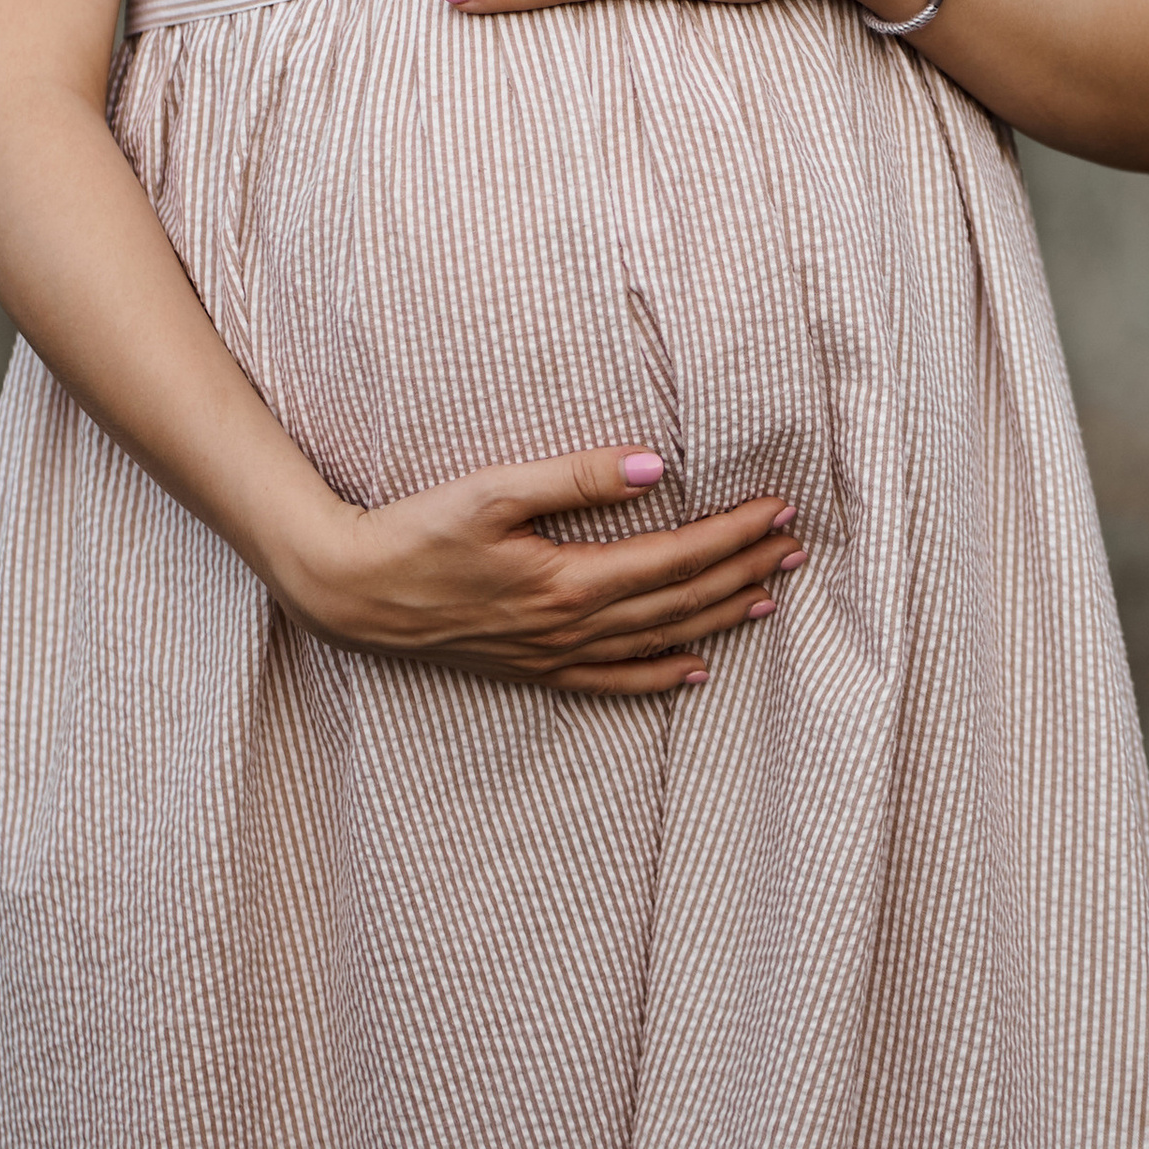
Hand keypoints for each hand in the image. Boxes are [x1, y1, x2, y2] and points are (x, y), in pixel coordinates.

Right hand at [281, 446, 803, 696]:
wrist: (354, 591)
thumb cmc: (418, 530)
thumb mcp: (493, 489)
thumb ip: (577, 477)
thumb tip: (655, 467)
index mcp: (569, 579)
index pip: (675, 557)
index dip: (732, 534)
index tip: (778, 510)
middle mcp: (572, 626)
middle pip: (679, 600)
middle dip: (742, 571)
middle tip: (794, 547)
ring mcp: (554, 654)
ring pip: (658, 639)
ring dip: (718, 617)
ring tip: (768, 597)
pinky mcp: (533, 667)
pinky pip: (612, 681)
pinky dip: (659, 676)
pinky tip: (694, 669)